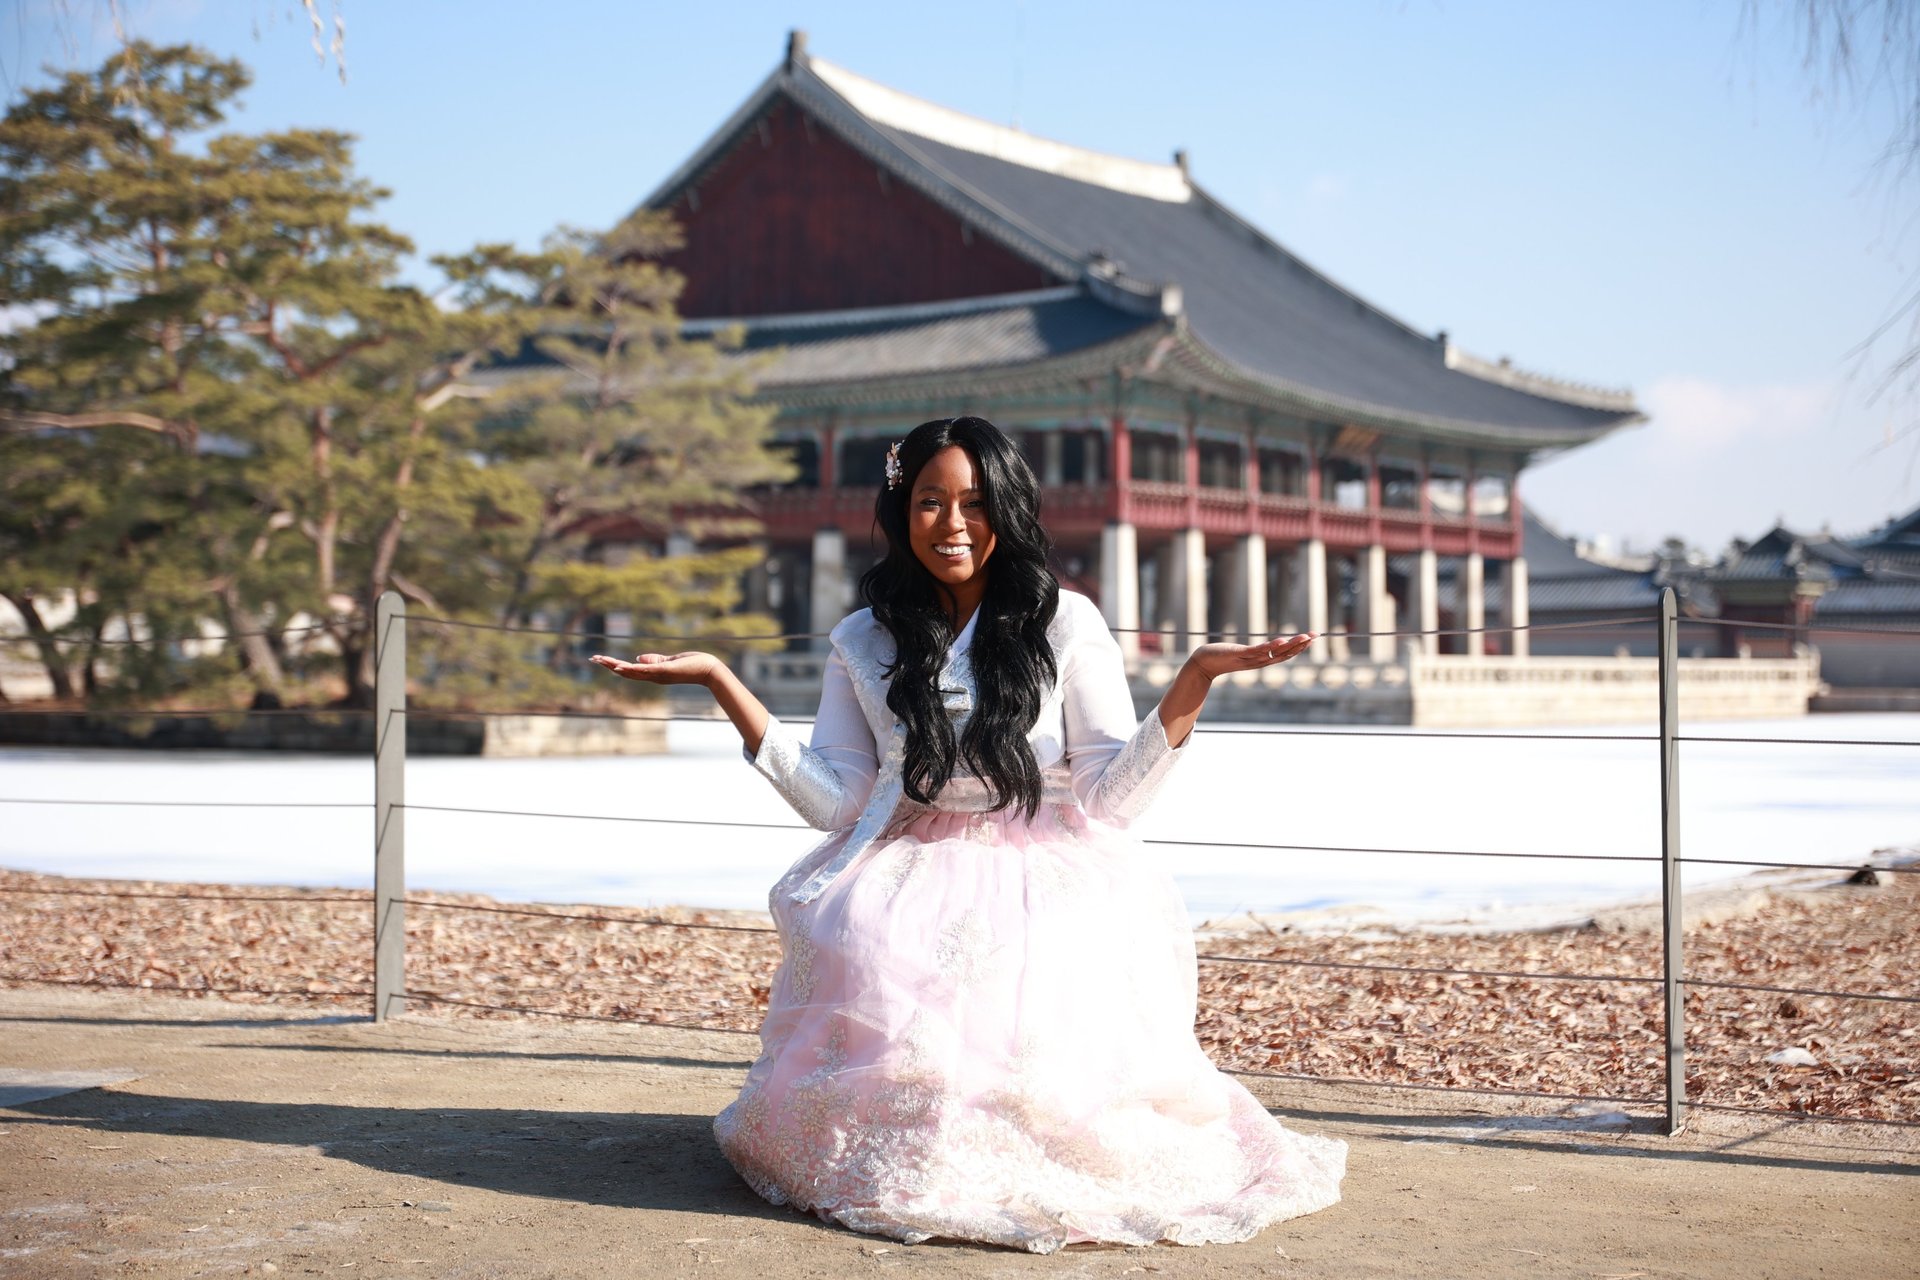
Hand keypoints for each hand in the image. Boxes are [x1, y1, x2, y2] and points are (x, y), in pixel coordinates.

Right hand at [588, 651, 722, 686]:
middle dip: (609, 665)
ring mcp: (658, 674)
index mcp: (652, 673)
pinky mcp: (666, 670)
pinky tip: (623, 666)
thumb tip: (639, 658)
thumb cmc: (692, 664)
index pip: (630, 669)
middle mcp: (653, 676)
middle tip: (594, 659)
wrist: (709, 670)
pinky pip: (646, 670)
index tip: (600, 660)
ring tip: (602, 661)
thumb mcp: (669, 661)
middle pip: (626, 671)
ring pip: (633, 672)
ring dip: (617, 666)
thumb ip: (654, 660)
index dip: (614, 665)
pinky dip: (634, 669)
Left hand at [1183, 632, 1315, 681]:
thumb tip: (1264, 646)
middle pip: (1285, 654)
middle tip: (1316, 636)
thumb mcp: (1242, 653)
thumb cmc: (1222, 656)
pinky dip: (1271, 647)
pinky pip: (1258, 651)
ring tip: (1305, 637)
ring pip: (1275, 653)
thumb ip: (1254, 652)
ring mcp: (1250, 659)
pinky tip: (1281, 640)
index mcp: (1261, 660)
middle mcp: (1259, 661)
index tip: (1313, 638)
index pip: (1285, 654)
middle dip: (1301, 645)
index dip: (1299, 647)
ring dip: (1291, 645)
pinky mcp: (1240, 654)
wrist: (1203, 663)